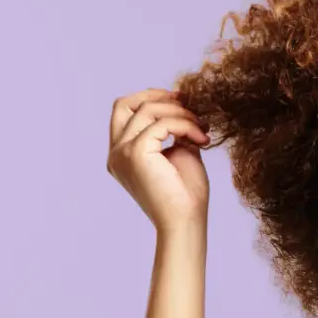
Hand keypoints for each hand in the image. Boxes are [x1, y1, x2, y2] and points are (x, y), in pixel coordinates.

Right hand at [107, 88, 211, 231]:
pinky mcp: (136, 153)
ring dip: (180, 113)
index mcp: (121, 154)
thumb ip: (173, 131)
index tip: (181, 101)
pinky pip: (162, 123)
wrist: (186, 221)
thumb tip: (181, 106)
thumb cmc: (186, 194)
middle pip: (125, 104)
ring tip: (202, 128)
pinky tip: (202, 139)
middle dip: (157, 96)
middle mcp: (115, 153)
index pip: (124, 112)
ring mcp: (122, 153)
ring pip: (147, 110)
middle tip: (189, 102)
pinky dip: (185, 125)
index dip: (150, 99)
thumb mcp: (179, 153)